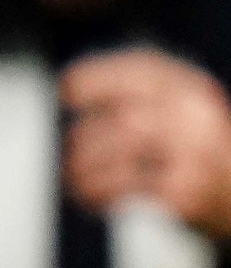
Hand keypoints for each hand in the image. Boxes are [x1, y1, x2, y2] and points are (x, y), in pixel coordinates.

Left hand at [61, 48, 230, 239]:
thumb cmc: (200, 154)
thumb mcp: (180, 112)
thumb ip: (139, 96)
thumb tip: (68, 88)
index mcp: (193, 89)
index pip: (142, 69)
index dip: (97, 75)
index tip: (66, 89)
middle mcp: (197, 116)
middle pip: (126, 117)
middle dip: (86, 134)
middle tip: (69, 148)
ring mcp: (195, 154)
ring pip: (121, 151)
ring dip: (85, 166)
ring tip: (73, 177)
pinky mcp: (188, 191)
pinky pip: (128, 185)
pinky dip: (100, 191)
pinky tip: (91, 198)